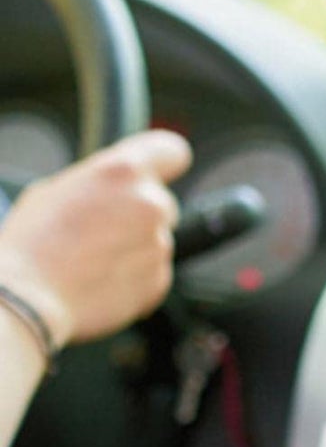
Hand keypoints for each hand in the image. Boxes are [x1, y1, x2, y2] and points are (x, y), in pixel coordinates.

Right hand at [0, 129, 192, 351]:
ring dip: (136, 246)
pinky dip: (137, 276)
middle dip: (140, 213)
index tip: (161, 170)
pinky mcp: (160, 280)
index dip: (165, 161)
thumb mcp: (58, 188)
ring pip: (158, 239)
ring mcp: (159, 244)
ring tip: (95, 256)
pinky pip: (155, 272)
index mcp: (123, 171)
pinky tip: (103, 277)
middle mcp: (149, 204)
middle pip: (163, 202)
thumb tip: (114, 189)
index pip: (173, 150)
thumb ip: (101, 183)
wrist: (31, 295)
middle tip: (104, 227)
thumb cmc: (34, 241)